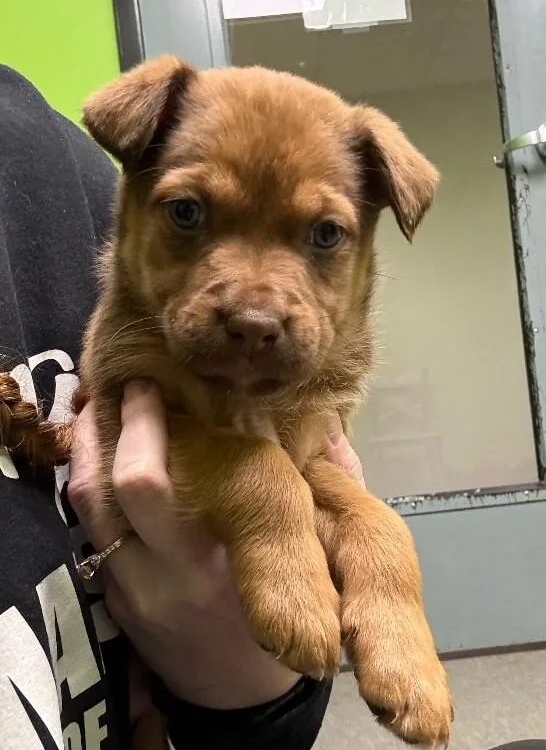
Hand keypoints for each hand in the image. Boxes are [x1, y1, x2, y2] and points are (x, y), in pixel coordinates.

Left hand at [68, 381, 363, 710]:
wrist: (240, 698)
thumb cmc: (290, 621)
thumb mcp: (310, 562)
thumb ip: (328, 491)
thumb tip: (330, 424)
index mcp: (205, 565)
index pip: (150, 486)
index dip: (144, 426)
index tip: (153, 383)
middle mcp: (155, 574)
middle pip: (106, 488)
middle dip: (112, 425)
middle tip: (128, 383)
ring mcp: (127, 587)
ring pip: (86, 504)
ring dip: (89, 446)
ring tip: (105, 404)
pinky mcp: (112, 594)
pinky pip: (91, 526)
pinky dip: (96, 479)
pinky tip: (112, 451)